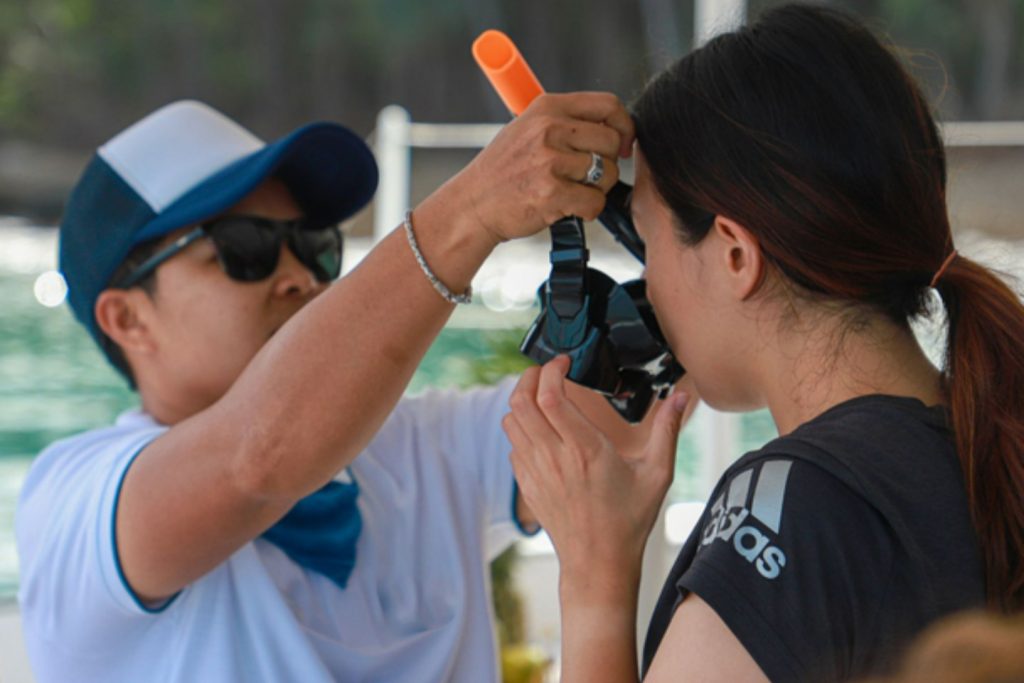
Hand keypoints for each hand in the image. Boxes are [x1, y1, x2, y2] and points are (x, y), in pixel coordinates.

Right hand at [450, 92, 633, 243]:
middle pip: (611, 141)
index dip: (623, 126)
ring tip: (572, 192)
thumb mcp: (527, 129)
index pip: (608, 104)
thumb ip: (566, 123)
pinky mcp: (551, 192)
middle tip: (589, 176)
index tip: (621, 144)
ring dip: (597, 189)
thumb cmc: (503, 171)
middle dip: (609, 163)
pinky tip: (568, 208)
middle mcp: (549, 128)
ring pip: (607, 174)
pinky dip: (587, 211)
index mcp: (547, 107)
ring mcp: (549, 160)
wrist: (473, 204)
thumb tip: (611, 127)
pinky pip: (595, 202)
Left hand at [503, 356, 690, 577]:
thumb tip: (681, 396)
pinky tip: (542, 431)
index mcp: (585, 450)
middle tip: (546, 372)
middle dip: (529, 377)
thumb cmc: (629, 520)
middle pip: (521, 402)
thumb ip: (667, 431)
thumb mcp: (657, 474)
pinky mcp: (528, 485)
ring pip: (510, 422)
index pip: (550, 398)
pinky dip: (521, 430)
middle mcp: (554, 458)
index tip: (564, 363)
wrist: (598, 564)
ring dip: (522, 402)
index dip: (551, 371)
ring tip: (543, 397)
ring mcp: (536, 472)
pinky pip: (513, 446)